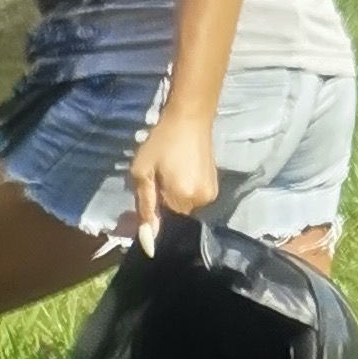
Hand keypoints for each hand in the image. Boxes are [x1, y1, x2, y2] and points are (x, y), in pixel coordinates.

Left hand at [128, 98, 220, 248]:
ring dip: (173, 198)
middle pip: (175, 216)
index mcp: (183, 198)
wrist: (190, 117)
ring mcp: (211, 193)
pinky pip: (193, 198)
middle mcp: (202, 201)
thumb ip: (145, 207)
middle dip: (162, 204)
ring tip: (168, 174)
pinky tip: (179, 173)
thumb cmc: (162, 141)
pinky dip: (183, 192)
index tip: (146, 195)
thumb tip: (148, 241)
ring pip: (184, 207)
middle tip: (155, 180)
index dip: (151, 213)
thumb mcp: (143, 172)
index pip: (163, 223)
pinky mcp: (215, 186)